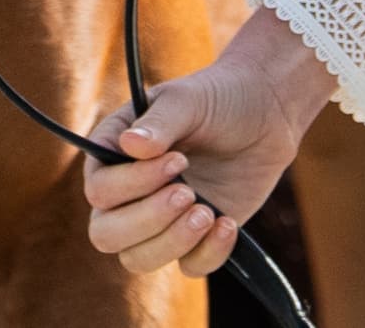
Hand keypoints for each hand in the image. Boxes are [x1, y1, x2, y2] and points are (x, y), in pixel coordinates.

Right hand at [81, 8, 335, 278]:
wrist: (265, 114)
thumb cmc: (218, 98)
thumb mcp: (188, 101)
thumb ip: (159, 124)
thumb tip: (130, 145)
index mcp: (114, 152)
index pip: (99, 189)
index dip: (132, 184)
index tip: (178, 160)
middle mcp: (128, 191)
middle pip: (106, 234)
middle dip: (147, 220)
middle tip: (188, 193)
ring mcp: (159, 218)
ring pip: (137, 259)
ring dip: (171, 242)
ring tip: (208, 211)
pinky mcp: (193, 237)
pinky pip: (187, 266)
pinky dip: (206, 253)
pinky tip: (227, 223)